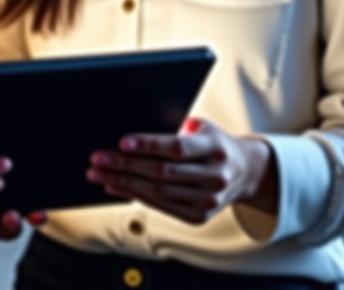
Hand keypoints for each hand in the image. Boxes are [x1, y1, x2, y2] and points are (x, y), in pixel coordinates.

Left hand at [85, 118, 277, 224]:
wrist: (246, 171)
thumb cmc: (214, 142)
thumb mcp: (203, 126)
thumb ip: (175, 126)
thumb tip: (134, 129)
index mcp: (215, 148)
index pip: (176, 147)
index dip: (147, 144)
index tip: (121, 141)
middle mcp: (214, 176)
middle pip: (161, 172)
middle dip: (124, 165)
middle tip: (97, 158)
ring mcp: (208, 200)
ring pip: (158, 193)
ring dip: (122, 183)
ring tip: (97, 173)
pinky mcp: (199, 216)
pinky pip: (161, 207)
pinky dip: (134, 196)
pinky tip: (115, 186)